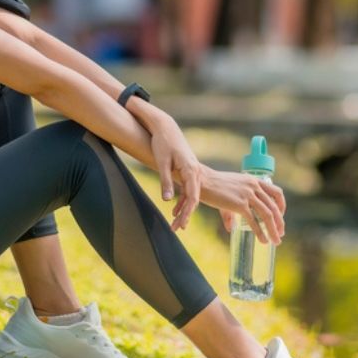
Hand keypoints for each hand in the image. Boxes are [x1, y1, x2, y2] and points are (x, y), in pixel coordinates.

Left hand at [148, 117, 201, 231]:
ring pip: (191, 195)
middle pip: (194, 198)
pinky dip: (182, 201)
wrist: (166, 128)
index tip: (182, 224)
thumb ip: (165, 182)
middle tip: (178, 229)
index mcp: (191, 170)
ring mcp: (192, 171)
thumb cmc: (163, 143)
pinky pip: (187, 189)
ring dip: (184, 210)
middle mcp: (195, 172)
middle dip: (186, 215)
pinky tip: (174, 211)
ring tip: (176, 225)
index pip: (193, 196)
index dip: (188, 211)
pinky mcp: (187, 171)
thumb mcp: (162, 163)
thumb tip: (167, 200)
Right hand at [198, 165, 285, 244]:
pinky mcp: (240, 204)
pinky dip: (260, 232)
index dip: (282, 206)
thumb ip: (233, 210)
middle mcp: (254, 186)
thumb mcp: (230, 193)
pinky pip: (254, 221)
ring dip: (274, 230)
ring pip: (267, 214)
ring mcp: (248, 195)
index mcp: (254, 180)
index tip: (280, 216)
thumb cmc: (214, 186)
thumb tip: (231, 227)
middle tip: (281, 234)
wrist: (202, 181)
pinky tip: (263, 240)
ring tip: (276, 241)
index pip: (276, 192)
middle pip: (274, 206)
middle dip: (280, 222)